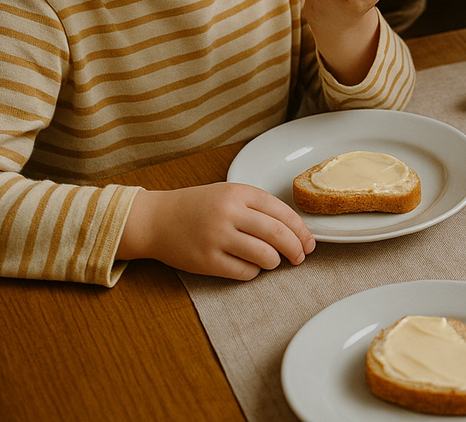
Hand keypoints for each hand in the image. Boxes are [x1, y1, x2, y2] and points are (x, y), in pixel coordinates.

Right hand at [117, 183, 315, 279]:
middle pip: (278, 234)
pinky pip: (244, 272)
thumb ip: (258, 207)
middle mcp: (229, 213)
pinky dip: (253, 272)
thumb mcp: (228, 193)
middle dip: (296, 248)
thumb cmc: (197, 207)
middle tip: (301, 257)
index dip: (301, 230)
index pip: (282, 211)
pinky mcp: (207, 260)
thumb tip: (294, 231)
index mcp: (238, 192)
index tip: (309, 242)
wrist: (156, 219)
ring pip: (264, 256)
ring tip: (272, 261)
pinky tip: (249, 266)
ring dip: (275, 262)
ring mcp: (217, 237)